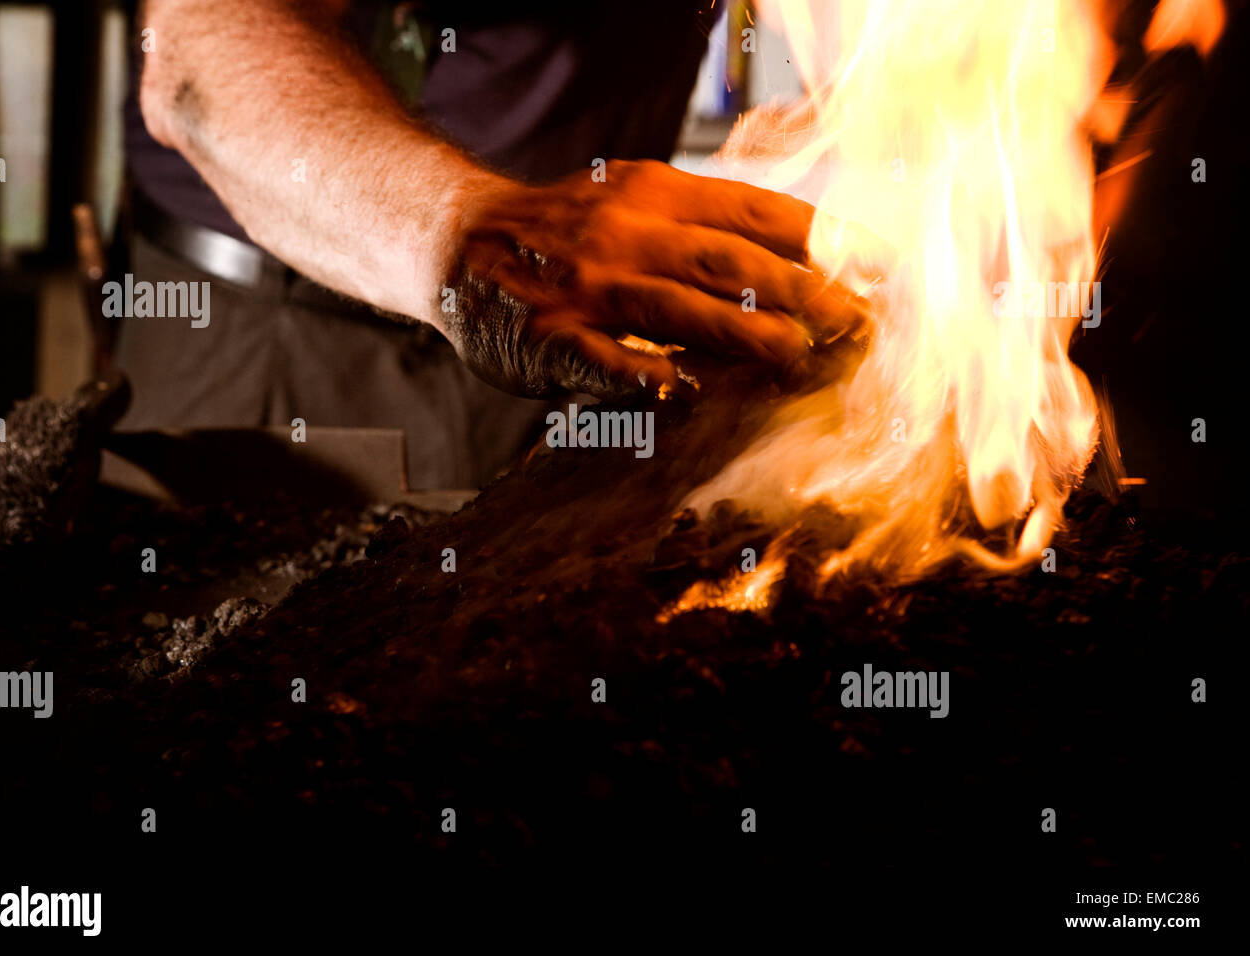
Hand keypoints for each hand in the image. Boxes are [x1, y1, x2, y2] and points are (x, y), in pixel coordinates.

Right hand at [439, 160, 869, 400]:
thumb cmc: (562, 228)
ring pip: (684, 309)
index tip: (877, 267)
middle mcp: (629, 231)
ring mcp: (590, 284)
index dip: (823, 241)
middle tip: (859, 323)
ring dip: (749, 337)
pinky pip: (608, 360)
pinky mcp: (553, 334)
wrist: (459, 239)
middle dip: (806, 293)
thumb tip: (793, 257)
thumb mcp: (632, 197)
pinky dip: (649, 376)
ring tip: (803, 360)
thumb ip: (700, 222)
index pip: (757, 212)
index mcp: (657, 192)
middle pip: (734, 261)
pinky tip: (689, 392)